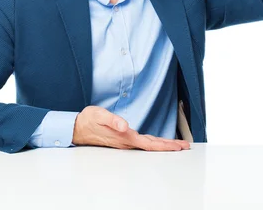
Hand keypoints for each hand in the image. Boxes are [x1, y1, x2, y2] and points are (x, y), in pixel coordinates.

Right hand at [72, 105, 190, 150]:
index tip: (178, 146)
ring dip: (164, 146)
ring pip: (149, 145)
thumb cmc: (89, 120)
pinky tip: (158, 143)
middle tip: (185, 146)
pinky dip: (155, 143)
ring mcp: (126, 141)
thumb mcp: (100, 115)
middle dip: (169, 147)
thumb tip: (125, 126)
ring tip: (177, 146)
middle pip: (153, 146)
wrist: (78, 127)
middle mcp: (127, 141)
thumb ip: (113, 120)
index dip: (165, 145)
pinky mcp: (124, 138)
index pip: (150, 143)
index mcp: (125, 137)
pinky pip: (144, 143)